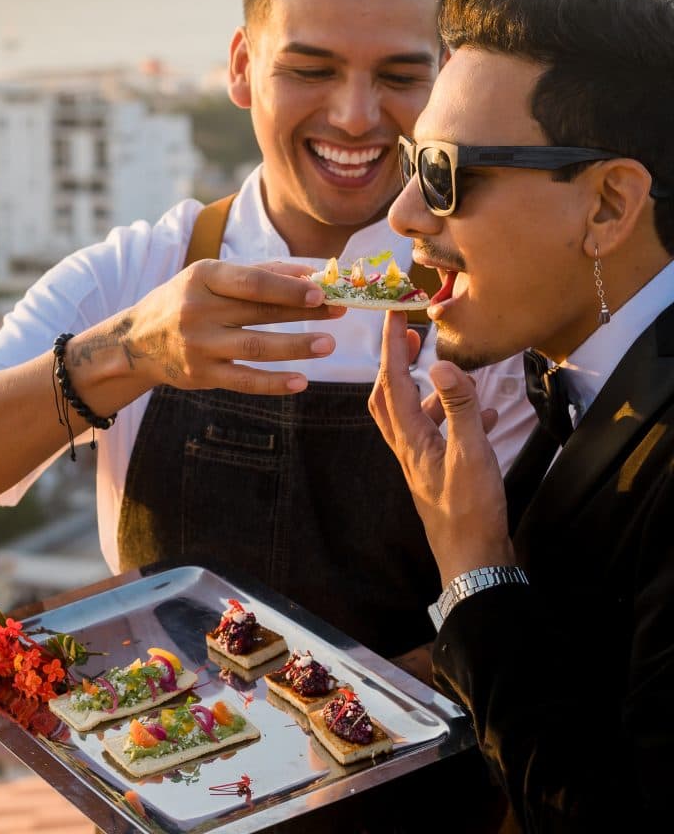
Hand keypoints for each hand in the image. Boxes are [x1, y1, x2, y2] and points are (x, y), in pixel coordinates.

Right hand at [120, 259, 343, 394]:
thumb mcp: (210, 278)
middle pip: (259, 312)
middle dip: (304, 313)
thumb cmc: (185, 301)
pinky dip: (273, 383)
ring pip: (255, 347)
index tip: (320, 290)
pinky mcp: (200, 375)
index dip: (287, 287)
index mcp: (202, 277)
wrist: (136, 341)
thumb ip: (257, 274)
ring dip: (296, 346)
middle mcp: (197, 310)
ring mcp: (198, 345)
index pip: (251, 282)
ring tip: (328, 344)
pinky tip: (301, 381)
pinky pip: (243, 381)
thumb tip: (309, 274)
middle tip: (339, 311)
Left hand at [368, 312, 514, 584]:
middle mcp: (408, 447)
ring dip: (423, 388)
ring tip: (445, 369)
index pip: (393, 381)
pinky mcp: (438, 473)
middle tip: (409, 335)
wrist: (473, 562)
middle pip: (388, 396)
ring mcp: (422, 461)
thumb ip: (458, 407)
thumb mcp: (471, 454)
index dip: (392, 345)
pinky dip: (453, 416)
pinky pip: (439, 434)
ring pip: (412, 415)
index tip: (393, 313)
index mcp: (410, 438)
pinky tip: (485, 414)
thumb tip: (440, 363)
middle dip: (394, 362)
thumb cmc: (471, 511)